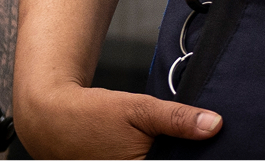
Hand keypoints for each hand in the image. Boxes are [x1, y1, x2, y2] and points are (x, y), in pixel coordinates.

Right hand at [13, 82, 220, 159]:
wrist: (50, 118)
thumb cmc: (90, 114)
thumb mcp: (138, 108)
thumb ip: (177, 119)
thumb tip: (215, 125)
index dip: (193, 154)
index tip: (209, 146)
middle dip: (178, 152)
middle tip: (195, 138)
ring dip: (167, 153)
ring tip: (163, 141)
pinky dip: (151, 155)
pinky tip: (154, 148)